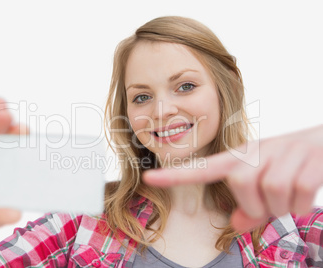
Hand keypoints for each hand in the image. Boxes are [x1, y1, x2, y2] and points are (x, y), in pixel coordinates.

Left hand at [143, 125, 322, 231]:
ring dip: (284, 205)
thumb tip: (235, 226)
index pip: (203, 167)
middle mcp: (258, 151)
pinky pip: (299, 194)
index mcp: (242, 158)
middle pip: (241, 186)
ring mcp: (283, 152)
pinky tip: (307, 193)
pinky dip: (303, 203)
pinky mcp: (308, 160)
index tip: (149, 178)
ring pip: (270, 192)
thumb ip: (249, 207)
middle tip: (273, 204)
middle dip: (257, 206)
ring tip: (292, 195)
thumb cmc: (291, 165)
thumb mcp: (266, 184)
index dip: (176, 175)